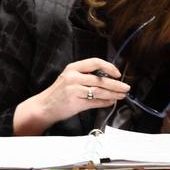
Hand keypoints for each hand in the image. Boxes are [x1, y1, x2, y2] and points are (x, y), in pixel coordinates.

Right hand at [14, 58, 130, 134]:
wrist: (44, 106)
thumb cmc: (59, 92)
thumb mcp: (70, 78)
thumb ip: (86, 76)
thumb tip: (108, 79)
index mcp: (73, 68)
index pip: (95, 62)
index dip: (109, 67)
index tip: (117, 74)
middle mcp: (73, 77)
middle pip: (100, 79)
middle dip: (116, 84)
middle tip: (126, 87)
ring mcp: (74, 90)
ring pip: (100, 91)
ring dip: (113, 94)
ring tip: (122, 95)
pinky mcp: (76, 102)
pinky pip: (95, 102)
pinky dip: (105, 102)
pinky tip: (112, 102)